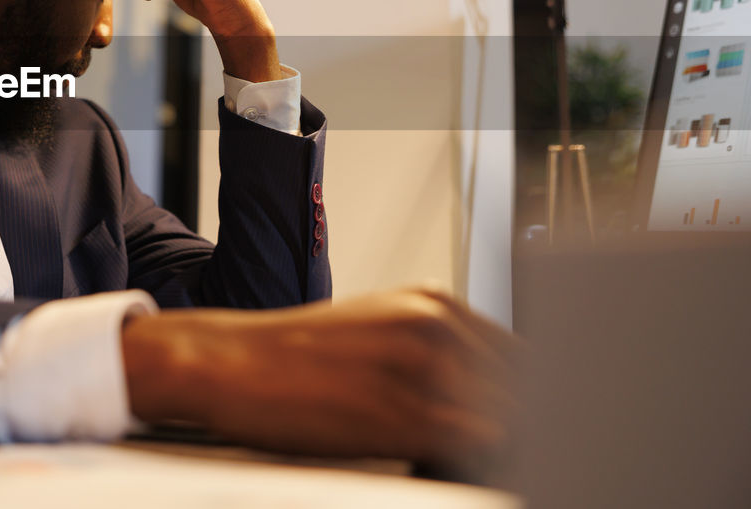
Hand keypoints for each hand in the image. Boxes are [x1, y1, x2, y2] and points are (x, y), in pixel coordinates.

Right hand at [121, 288, 520, 465]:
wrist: (229, 362)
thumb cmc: (296, 358)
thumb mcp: (377, 333)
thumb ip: (439, 354)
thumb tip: (496, 397)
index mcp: (433, 304)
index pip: (525, 356)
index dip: (541, 397)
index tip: (543, 422)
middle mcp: (434, 326)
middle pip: (528, 387)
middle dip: (531, 422)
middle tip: (523, 451)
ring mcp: (420, 369)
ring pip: (509, 419)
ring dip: (507, 445)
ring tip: (488, 460)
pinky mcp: (400, 415)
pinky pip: (474, 448)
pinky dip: (476, 462)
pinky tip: (452, 467)